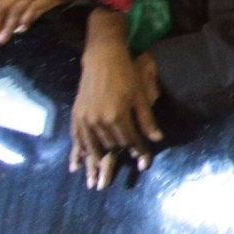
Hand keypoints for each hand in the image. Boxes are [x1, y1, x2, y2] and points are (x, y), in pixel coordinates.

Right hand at [70, 38, 161, 189]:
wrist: (103, 58)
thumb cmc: (126, 75)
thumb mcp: (140, 96)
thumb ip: (147, 120)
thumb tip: (157, 139)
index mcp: (117, 116)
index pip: (130, 141)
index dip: (139, 151)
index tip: (144, 162)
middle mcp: (99, 121)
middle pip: (112, 145)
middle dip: (120, 155)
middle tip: (121, 168)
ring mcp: (85, 119)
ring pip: (93, 146)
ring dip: (98, 159)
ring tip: (99, 174)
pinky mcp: (76, 115)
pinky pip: (77, 139)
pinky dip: (79, 151)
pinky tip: (78, 163)